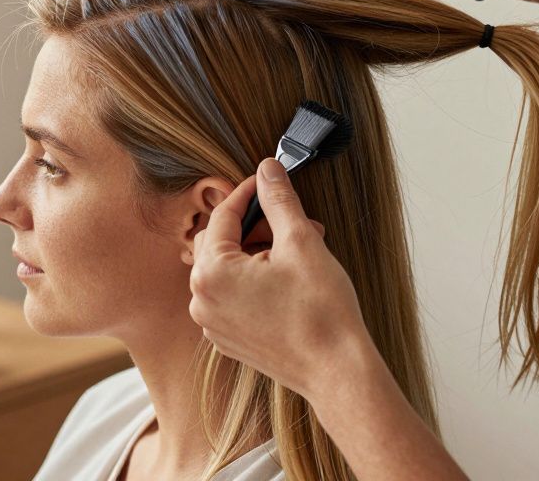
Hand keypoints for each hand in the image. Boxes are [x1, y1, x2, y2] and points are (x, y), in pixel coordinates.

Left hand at [187, 158, 371, 398]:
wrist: (337, 370)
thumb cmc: (320, 311)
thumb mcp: (301, 241)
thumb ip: (278, 200)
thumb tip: (267, 169)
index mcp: (211, 273)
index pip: (223, 215)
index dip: (249, 192)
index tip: (268, 179)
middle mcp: (201, 300)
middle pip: (220, 242)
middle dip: (256, 226)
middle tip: (293, 224)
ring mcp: (212, 324)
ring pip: (227, 269)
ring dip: (257, 253)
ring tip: (298, 253)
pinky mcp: (228, 339)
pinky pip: (231, 296)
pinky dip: (253, 281)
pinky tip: (287, 280)